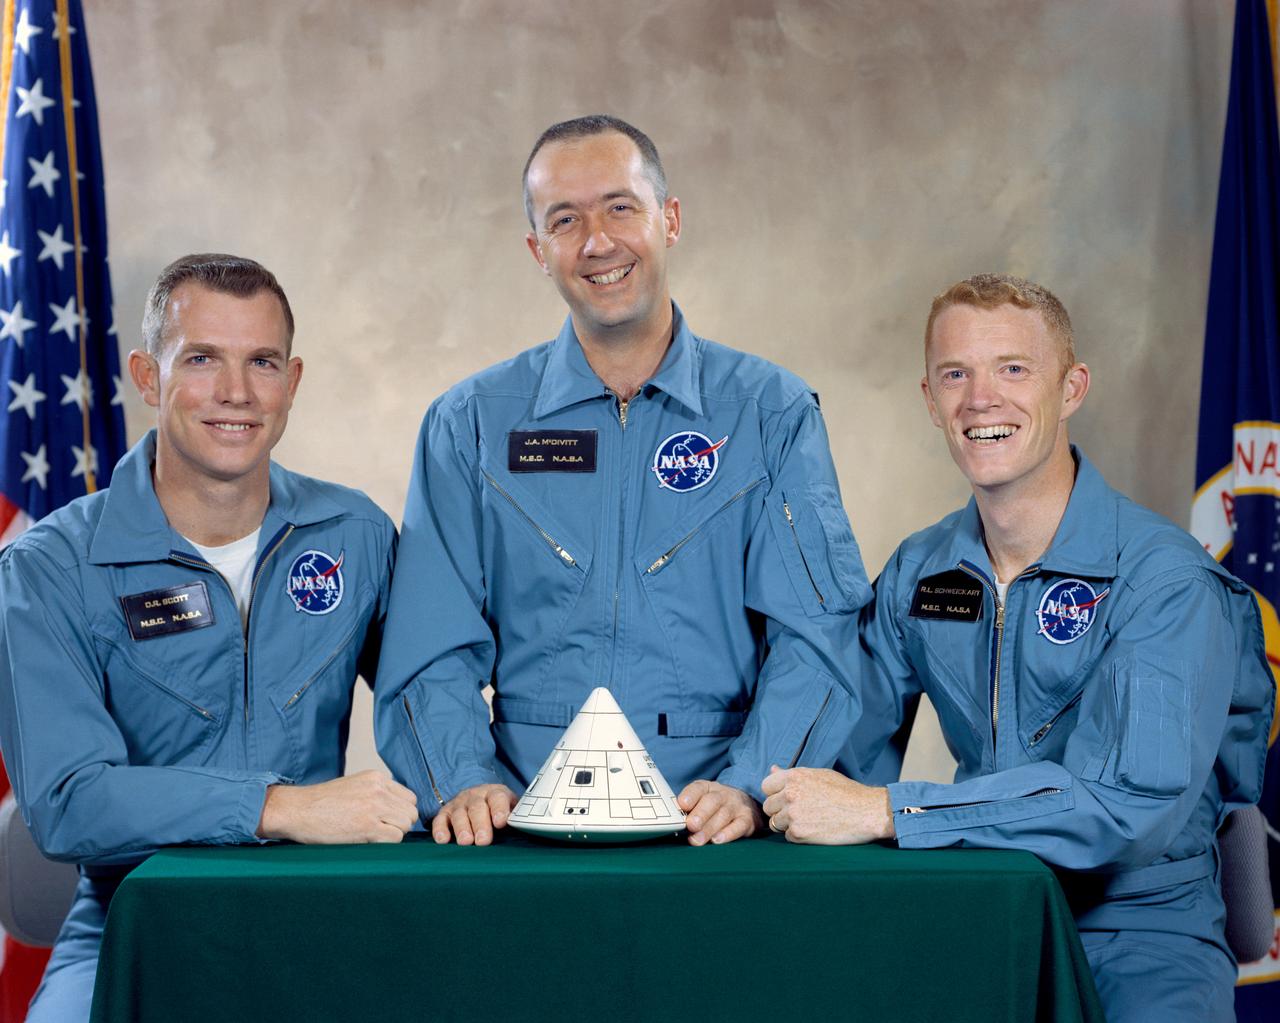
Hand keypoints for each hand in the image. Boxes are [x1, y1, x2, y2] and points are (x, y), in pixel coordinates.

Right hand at [257, 769, 418, 843]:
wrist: (296, 810)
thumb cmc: (321, 803)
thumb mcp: (354, 786)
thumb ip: (376, 793)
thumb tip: (398, 811)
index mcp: (376, 777)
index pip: (409, 797)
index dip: (401, 812)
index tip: (389, 821)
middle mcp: (378, 789)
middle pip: (410, 812)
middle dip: (400, 824)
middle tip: (381, 831)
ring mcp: (374, 806)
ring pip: (405, 825)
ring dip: (393, 834)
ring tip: (371, 836)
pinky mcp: (367, 826)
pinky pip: (394, 838)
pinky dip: (385, 844)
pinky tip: (367, 841)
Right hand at [431, 784, 517, 845]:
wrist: (480, 797)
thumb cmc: (498, 811)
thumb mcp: (511, 810)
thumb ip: (516, 819)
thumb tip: (527, 831)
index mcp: (495, 793)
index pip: (498, 798)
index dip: (499, 809)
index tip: (501, 822)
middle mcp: (476, 796)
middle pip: (477, 807)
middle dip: (480, 824)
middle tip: (483, 841)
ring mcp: (459, 803)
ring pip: (459, 814)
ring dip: (462, 828)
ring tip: (466, 842)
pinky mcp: (445, 812)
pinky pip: (440, 820)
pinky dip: (440, 829)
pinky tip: (443, 840)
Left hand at [677, 780, 764, 845]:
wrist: (747, 804)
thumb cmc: (716, 807)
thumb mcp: (702, 802)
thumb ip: (689, 811)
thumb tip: (673, 824)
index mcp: (708, 788)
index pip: (698, 788)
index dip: (690, 796)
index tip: (682, 804)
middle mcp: (723, 794)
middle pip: (712, 801)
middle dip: (700, 814)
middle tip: (690, 826)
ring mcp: (736, 806)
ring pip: (724, 815)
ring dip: (709, 828)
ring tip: (697, 840)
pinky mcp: (748, 819)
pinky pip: (739, 825)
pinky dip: (728, 834)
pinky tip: (717, 840)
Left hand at [760, 766, 893, 844]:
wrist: (868, 812)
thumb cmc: (845, 792)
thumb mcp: (818, 775)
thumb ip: (792, 774)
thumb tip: (772, 769)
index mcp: (794, 776)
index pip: (766, 786)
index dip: (776, 793)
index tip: (787, 798)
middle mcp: (790, 794)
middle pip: (768, 806)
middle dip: (780, 810)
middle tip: (801, 812)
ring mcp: (793, 814)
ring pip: (776, 823)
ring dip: (788, 824)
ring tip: (810, 820)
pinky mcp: (799, 833)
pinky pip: (788, 837)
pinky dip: (798, 836)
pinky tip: (815, 829)